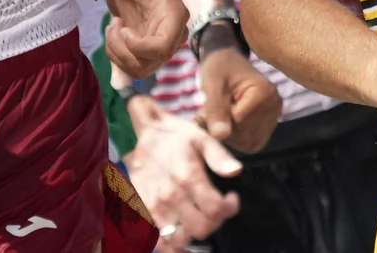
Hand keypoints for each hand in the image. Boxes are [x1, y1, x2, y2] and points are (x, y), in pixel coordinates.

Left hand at [104, 0, 196, 74]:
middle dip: (125, 49)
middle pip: (153, 60)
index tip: (121, 27)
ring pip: (141, 69)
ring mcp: (159, 43)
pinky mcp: (145, 50)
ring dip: (118, 54)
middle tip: (114, 25)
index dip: (140, 46)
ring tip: (112, 28)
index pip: (164, 46)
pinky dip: (116, 55)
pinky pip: (133, 67)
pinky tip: (113, 33)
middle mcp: (172, 33)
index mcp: (175, 13)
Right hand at [124, 96, 241, 252]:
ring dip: (193, 233)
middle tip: (215, 208)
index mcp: (187, 177)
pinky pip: (156, 241)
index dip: (230, 208)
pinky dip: (170, 243)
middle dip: (215, 222)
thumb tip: (235, 171)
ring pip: (179, 240)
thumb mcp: (201, 138)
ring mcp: (154, 207)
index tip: (231, 198)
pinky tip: (180, 232)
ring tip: (198, 218)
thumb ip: (219, 157)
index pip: (215, 210)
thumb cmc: (174, 137)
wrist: (141, 135)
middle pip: (201, 229)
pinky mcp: (143, 212)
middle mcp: (170, 197)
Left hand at [197, 44, 280, 152]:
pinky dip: (238, 138)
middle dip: (224, 128)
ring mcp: (274, 117)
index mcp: (265, 92)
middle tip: (212, 111)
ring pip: (249, 143)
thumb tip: (220, 136)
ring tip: (222, 115)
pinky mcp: (269, 126)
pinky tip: (230, 123)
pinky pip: (252, 143)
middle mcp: (275, 106)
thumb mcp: (213, 83)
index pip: (239, 122)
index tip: (209, 105)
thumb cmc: (220, 68)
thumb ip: (215, 108)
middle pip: (245, 135)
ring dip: (230, 135)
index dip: (219, 119)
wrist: (228, 63)